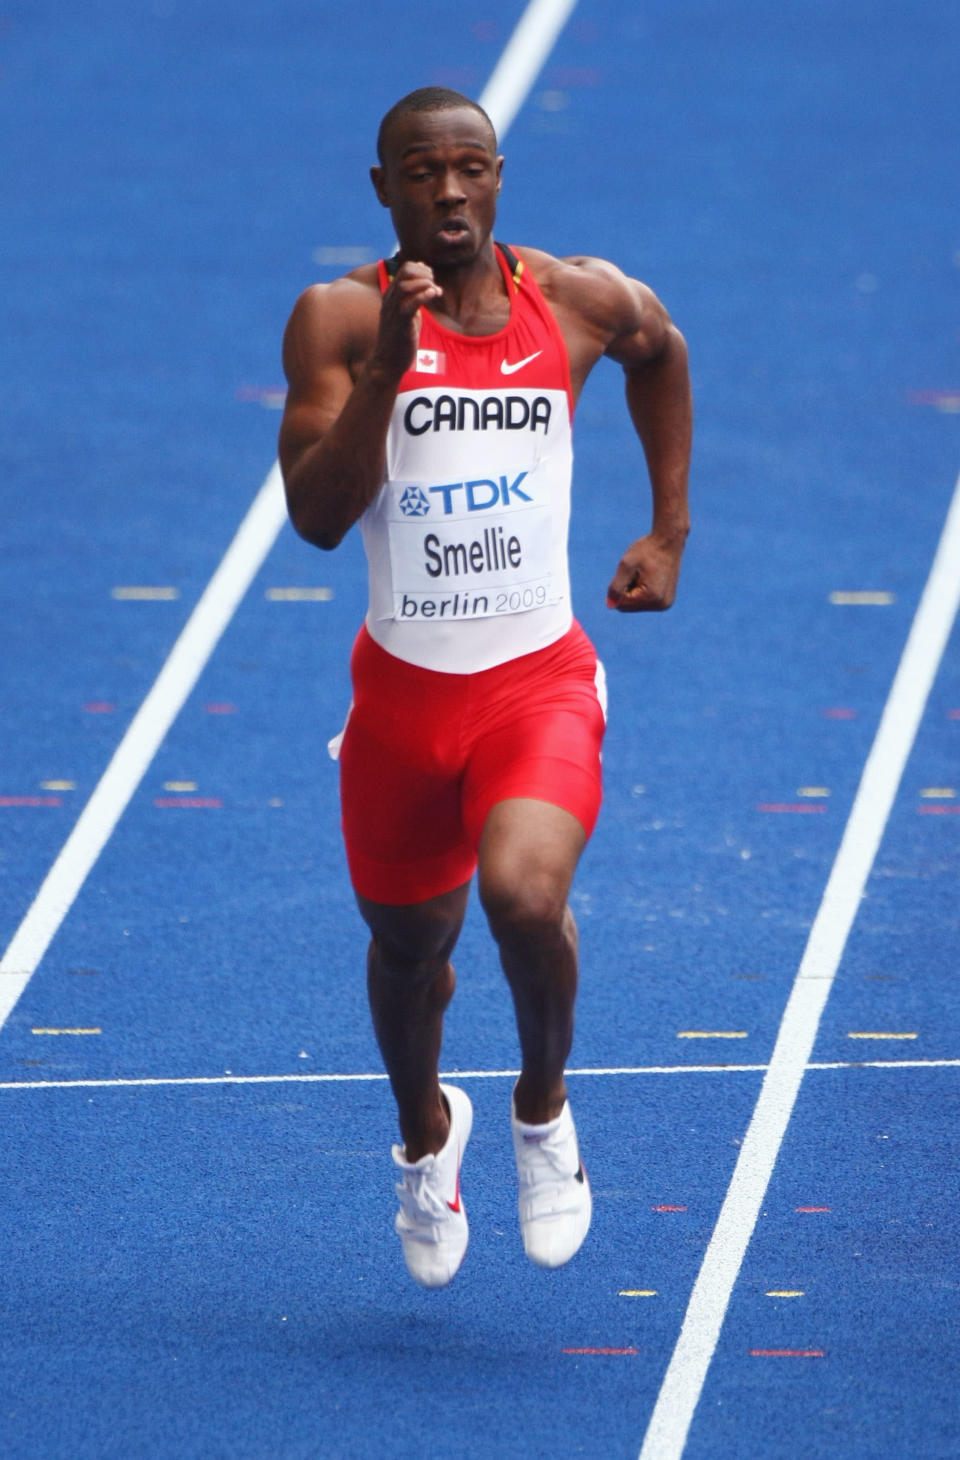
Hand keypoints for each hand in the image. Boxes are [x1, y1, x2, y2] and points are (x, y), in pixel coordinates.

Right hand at [371, 260, 442, 379]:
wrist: (388, 362)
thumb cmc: (400, 338)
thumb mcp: (407, 312)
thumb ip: (414, 296)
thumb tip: (424, 280)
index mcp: (391, 295)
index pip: (405, 268)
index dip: (422, 269)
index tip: (431, 281)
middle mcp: (390, 299)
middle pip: (406, 271)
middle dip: (424, 273)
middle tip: (434, 285)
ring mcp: (393, 310)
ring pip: (407, 285)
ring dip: (426, 284)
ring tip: (436, 292)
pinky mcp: (400, 323)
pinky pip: (411, 303)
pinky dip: (424, 295)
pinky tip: (433, 294)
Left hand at [605, 533, 684, 611]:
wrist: (668, 541)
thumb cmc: (647, 550)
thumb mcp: (626, 565)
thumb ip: (616, 586)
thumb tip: (610, 605)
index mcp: (653, 597)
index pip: (621, 604)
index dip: (619, 587)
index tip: (631, 572)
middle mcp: (661, 605)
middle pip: (629, 607)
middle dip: (627, 590)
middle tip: (637, 572)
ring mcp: (665, 604)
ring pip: (635, 604)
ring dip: (633, 590)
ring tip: (644, 574)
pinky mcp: (666, 601)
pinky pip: (644, 602)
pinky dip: (641, 591)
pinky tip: (649, 577)